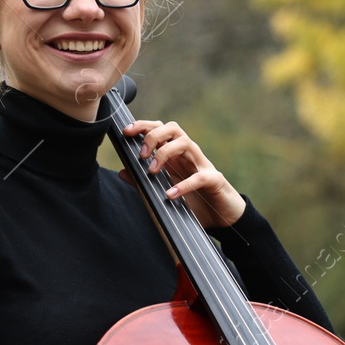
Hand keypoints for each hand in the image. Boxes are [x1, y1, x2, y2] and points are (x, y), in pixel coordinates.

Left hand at [121, 119, 246, 227]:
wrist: (222, 218)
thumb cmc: (194, 201)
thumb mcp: (164, 190)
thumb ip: (144, 182)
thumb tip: (122, 172)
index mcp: (177, 154)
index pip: (161, 130)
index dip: (144, 126)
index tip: (127, 132)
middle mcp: (189, 155)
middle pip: (173, 129)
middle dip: (153, 136)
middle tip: (141, 155)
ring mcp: (202, 165)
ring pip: (186, 143)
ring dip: (165, 153)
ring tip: (152, 171)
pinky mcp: (214, 180)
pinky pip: (199, 177)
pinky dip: (183, 185)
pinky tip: (170, 194)